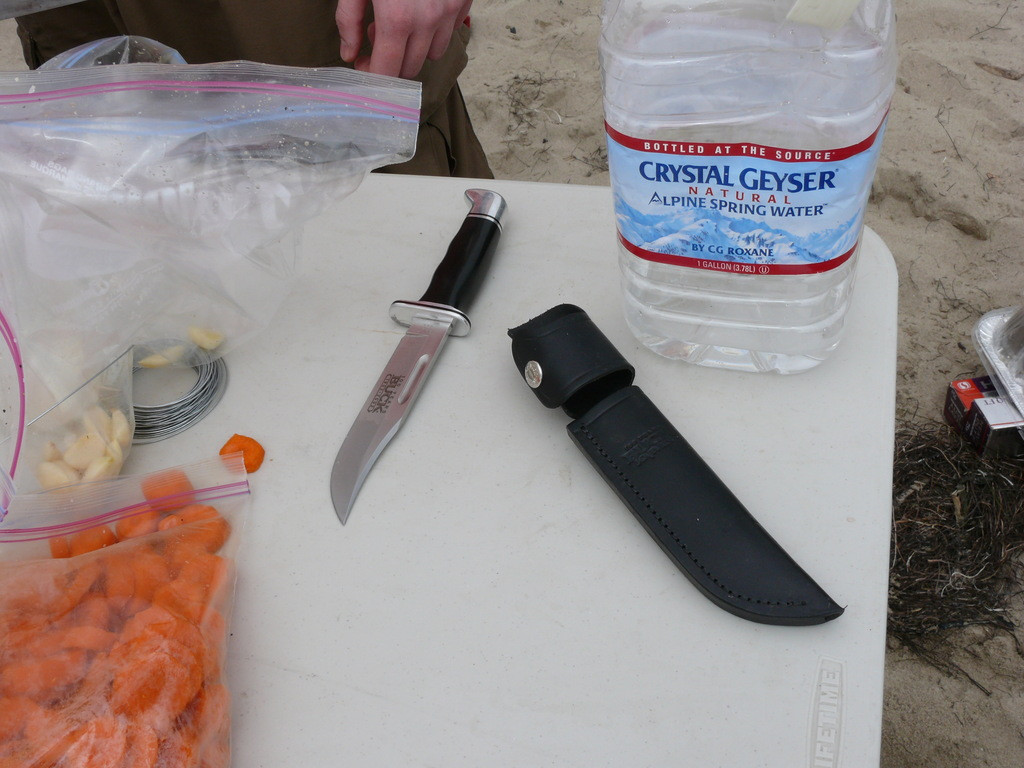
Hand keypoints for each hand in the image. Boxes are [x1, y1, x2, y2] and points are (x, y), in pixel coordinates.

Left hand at [336, 0, 472, 79]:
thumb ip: (348, 20)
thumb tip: (349, 52)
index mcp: (397, 18)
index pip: (388, 70)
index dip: (373, 75)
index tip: (364, 65)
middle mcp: (428, 21)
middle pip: (411, 68)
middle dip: (391, 62)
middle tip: (376, 39)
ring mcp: (449, 12)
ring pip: (433, 54)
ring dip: (414, 48)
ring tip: (399, 23)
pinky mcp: (463, 1)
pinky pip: (450, 32)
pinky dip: (434, 31)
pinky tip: (419, 12)